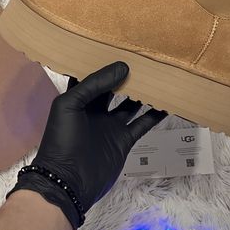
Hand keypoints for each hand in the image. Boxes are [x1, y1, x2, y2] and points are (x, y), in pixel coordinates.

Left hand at [8, 62, 165, 229]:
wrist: (67, 182)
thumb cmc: (63, 139)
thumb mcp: (70, 105)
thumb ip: (94, 84)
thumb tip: (122, 67)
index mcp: (77, 99)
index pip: (92, 76)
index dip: (103, 63)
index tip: (120, 47)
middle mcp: (95, 110)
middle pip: (113, 88)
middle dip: (126, 75)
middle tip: (144, 59)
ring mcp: (110, 126)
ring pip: (130, 104)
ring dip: (143, 93)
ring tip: (159, 76)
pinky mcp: (123, 140)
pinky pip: (142, 124)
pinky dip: (154, 115)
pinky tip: (167, 103)